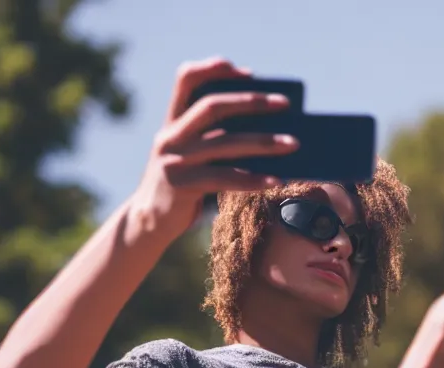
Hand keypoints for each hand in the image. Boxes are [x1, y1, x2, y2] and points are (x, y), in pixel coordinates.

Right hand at [127, 57, 297, 241]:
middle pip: (212, 106)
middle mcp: (170, 136)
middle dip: (251, 102)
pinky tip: (275, 181)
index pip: (186, 79)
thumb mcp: (194, 156)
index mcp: (173, 122)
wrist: (150, 222)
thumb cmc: (184, 185)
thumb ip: (216, 140)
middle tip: (284, 104)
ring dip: (263, 142)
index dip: (213, 69)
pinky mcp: (181, 185)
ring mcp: (174, 160)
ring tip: (293, 144)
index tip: (248, 73)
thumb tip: (269, 132)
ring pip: (224, 143)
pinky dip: (252, 179)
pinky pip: (224, 178)